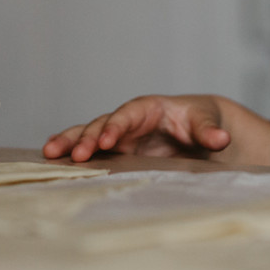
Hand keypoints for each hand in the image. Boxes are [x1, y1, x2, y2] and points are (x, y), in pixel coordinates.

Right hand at [41, 94, 269, 166]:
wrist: (198, 129)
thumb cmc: (200, 121)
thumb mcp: (206, 122)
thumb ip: (209, 131)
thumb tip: (221, 139)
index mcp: (148, 108)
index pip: (128, 114)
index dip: (117, 126)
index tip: (108, 141)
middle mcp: (128, 120)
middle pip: (102, 124)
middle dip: (88, 138)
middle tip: (75, 155)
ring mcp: (119, 137)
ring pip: (88, 134)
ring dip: (69, 142)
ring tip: (49, 153)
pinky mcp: (115, 152)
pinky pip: (89, 150)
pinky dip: (70, 153)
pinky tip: (52, 162)